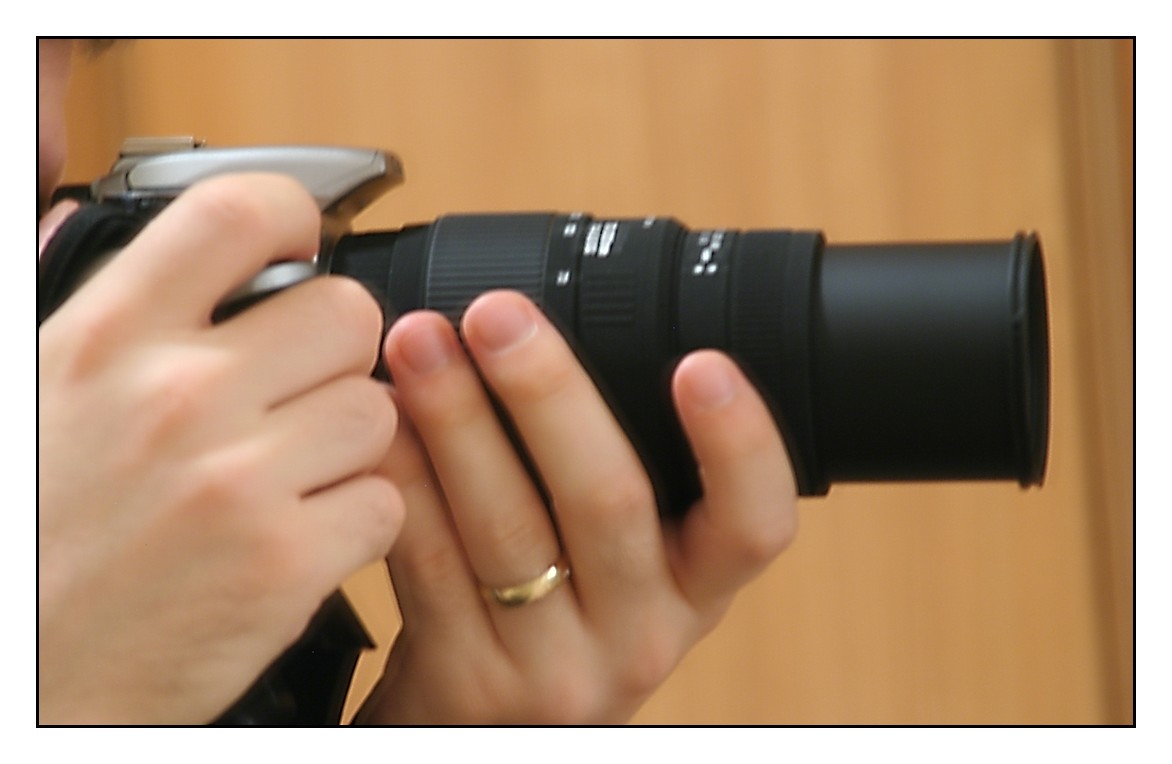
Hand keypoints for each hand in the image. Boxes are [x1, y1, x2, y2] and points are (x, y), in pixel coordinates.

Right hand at [37, 174, 404, 723]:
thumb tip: (76, 202)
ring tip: (292, 475)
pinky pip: (386, 501)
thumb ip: (85, 302)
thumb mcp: (36, 395)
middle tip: (298, 393)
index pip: (237, 214)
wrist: (32, 686)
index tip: (298, 245)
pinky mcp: (285, 564)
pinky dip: (359, 520)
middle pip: (348, 314)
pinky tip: (303, 535)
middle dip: (336, 353)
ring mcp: (237, 482)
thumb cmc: (39, 542)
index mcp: (105, 341)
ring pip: (378, 410)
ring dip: (352, 443)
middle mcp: (175, 397)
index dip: (290, 217)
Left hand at [360, 290, 795, 723]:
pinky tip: (381, 420)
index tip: (702, 362)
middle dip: (549, 394)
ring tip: (419, 343)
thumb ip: (613, 474)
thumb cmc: (560, 616)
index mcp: (694, 587)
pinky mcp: (466, 677)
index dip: (740, 444)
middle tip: (498, 314)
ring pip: (507, 528)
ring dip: (458, 421)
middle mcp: (638, 632)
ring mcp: (552, 664)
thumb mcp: (623, 563)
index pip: (754, 524)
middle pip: (609, 503)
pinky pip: (430, 561)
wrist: (487, 726)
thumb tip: (556, 326)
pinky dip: (405, 477)